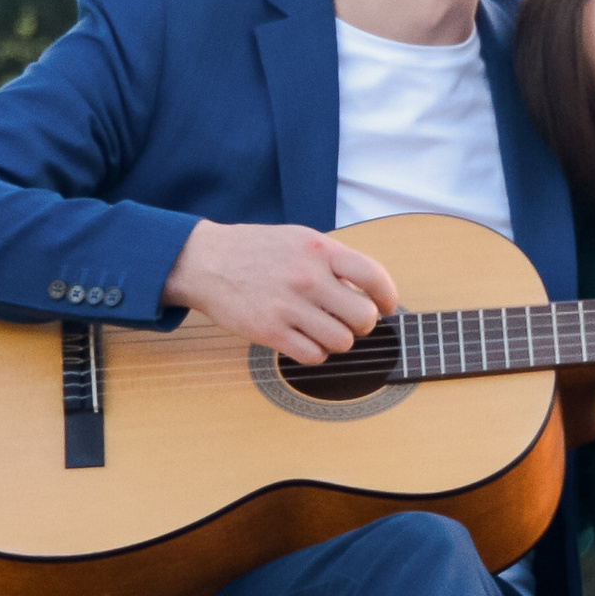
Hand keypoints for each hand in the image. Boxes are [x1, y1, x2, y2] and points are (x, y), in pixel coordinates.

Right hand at [162, 219, 399, 360]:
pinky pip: (313, 356)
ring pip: (342, 342)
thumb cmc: (256, 250)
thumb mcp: (299, 239)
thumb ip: (333, 260)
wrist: (206, 261)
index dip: (388, 297)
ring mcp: (288, 306)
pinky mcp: (270, 332)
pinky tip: (305, 340)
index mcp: (319, 250)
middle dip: (362, 324)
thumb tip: (369, 290)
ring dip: (338, 340)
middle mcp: (307, 277)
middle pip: (363, 318)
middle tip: (349, 320)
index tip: (386, 306)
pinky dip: (316, 353)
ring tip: (324, 330)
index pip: (373, 277)